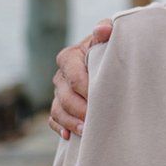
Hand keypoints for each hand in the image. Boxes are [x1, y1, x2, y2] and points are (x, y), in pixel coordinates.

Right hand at [47, 19, 112, 138]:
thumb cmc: (111, 45)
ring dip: (71, 122)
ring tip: (87, 131)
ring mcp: (58, 92)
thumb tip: (103, 29)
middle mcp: (61, 75)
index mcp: (70, 57)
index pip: (75, 77)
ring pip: (58, 110)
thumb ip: (106, 30)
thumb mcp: (110, 35)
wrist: (110, 56)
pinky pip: (54, 119)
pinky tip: (70, 137)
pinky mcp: (60, 105)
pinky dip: (60, 128)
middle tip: (97, 121)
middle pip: (65, 97)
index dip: (88, 90)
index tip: (104, 99)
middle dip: (80, 110)